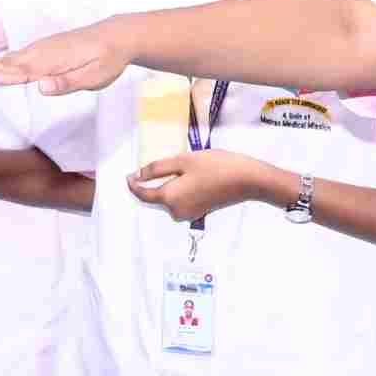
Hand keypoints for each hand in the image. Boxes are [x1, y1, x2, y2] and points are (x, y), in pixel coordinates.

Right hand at [0, 19, 136, 96]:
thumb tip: (41, 89)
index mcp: (49, 63)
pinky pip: (17, 57)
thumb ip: (66, 84)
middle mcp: (41, 54)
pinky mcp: (45, 49)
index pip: (16, 73)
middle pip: (5, 65)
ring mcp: (42, 50)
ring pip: (9, 59)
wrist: (116, 35)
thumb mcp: (93, 77)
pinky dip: (0, 60)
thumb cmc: (106, 59)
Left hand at [127, 148, 269, 223]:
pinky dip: (181, 190)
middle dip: (154, 183)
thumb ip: (158, 168)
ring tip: (182, 168)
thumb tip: (139, 175)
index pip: (143, 194)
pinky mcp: (199, 212)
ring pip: (170, 198)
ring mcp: (188, 214)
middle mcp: (176, 211)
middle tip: (161, 164)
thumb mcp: (184, 160)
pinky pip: (181, 200)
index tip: (128, 175)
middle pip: (157, 197)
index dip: (133, 184)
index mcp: (169, 198)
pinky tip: (193, 176)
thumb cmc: (216, 167)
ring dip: (170, 185)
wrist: (247, 180)